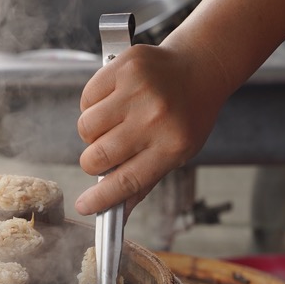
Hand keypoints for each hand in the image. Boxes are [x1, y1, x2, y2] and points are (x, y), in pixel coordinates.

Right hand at [74, 43, 225, 217]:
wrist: (200, 67)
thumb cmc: (185, 117)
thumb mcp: (176, 154)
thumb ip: (143, 183)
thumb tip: (118, 215)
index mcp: (172, 146)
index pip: (127, 181)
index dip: (101, 198)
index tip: (84, 206)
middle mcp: (155, 118)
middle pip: (98, 156)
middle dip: (92, 162)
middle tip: (101, 156)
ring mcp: (138, 91)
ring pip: (86, 128)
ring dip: (92, 133)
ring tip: (111, 125)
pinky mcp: (124, 67)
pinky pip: (87, 99)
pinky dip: (92, 106)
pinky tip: (111, 102)